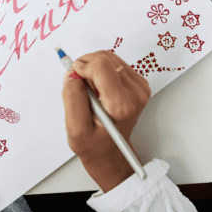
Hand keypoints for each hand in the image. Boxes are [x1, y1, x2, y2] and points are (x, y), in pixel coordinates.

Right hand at [61, 50, 150, 192]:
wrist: (111, 153)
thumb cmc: (94, 145)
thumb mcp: (75, 129)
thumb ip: (72, 98)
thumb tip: (72, 73)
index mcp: (121, 105)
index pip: (101, 65)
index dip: (82, 66)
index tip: (73, 76)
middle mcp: (135, 94)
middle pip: (105, 59)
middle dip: (86, 67)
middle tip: (79, 85)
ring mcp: (139, 88)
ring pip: (109, 58)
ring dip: (93, 68)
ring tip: (89, 90)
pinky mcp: (138, 83)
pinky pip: (115, 63)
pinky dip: (101, 70)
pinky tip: (98, 87)